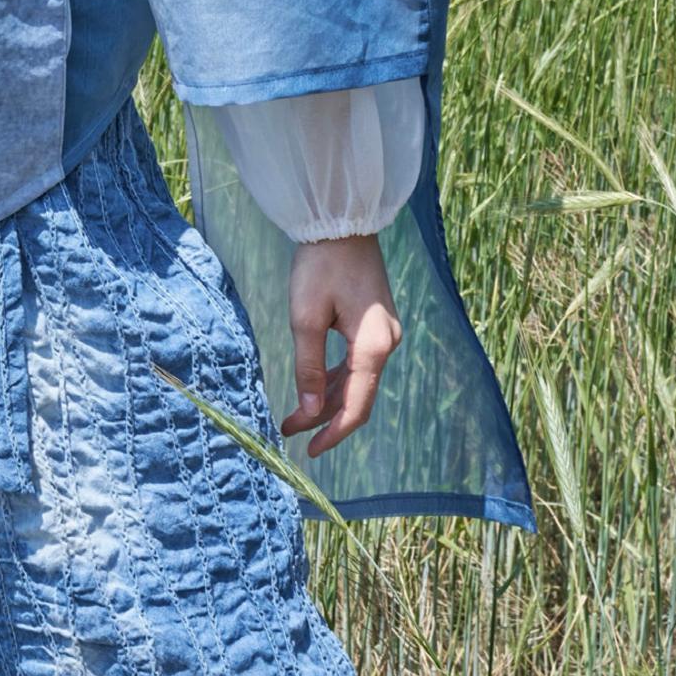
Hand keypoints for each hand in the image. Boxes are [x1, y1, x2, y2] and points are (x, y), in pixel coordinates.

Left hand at [280, 234, 402, 456]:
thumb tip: (307, 411)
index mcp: (373, 346)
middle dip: (324, 418)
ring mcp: (385, 335)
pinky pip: (357, 364)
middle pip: (358, 397)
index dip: (333, 433)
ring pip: (357, 382)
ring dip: (326, 400)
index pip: (357, 406)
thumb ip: (307, 366)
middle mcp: (387, 344)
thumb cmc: (320, 265)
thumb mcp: (305, 317)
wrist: (342, 223)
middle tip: (288, 431)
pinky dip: (335, 379)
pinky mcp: (376, 325)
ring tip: (292, 416)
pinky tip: (312, 389)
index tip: (310, 451)